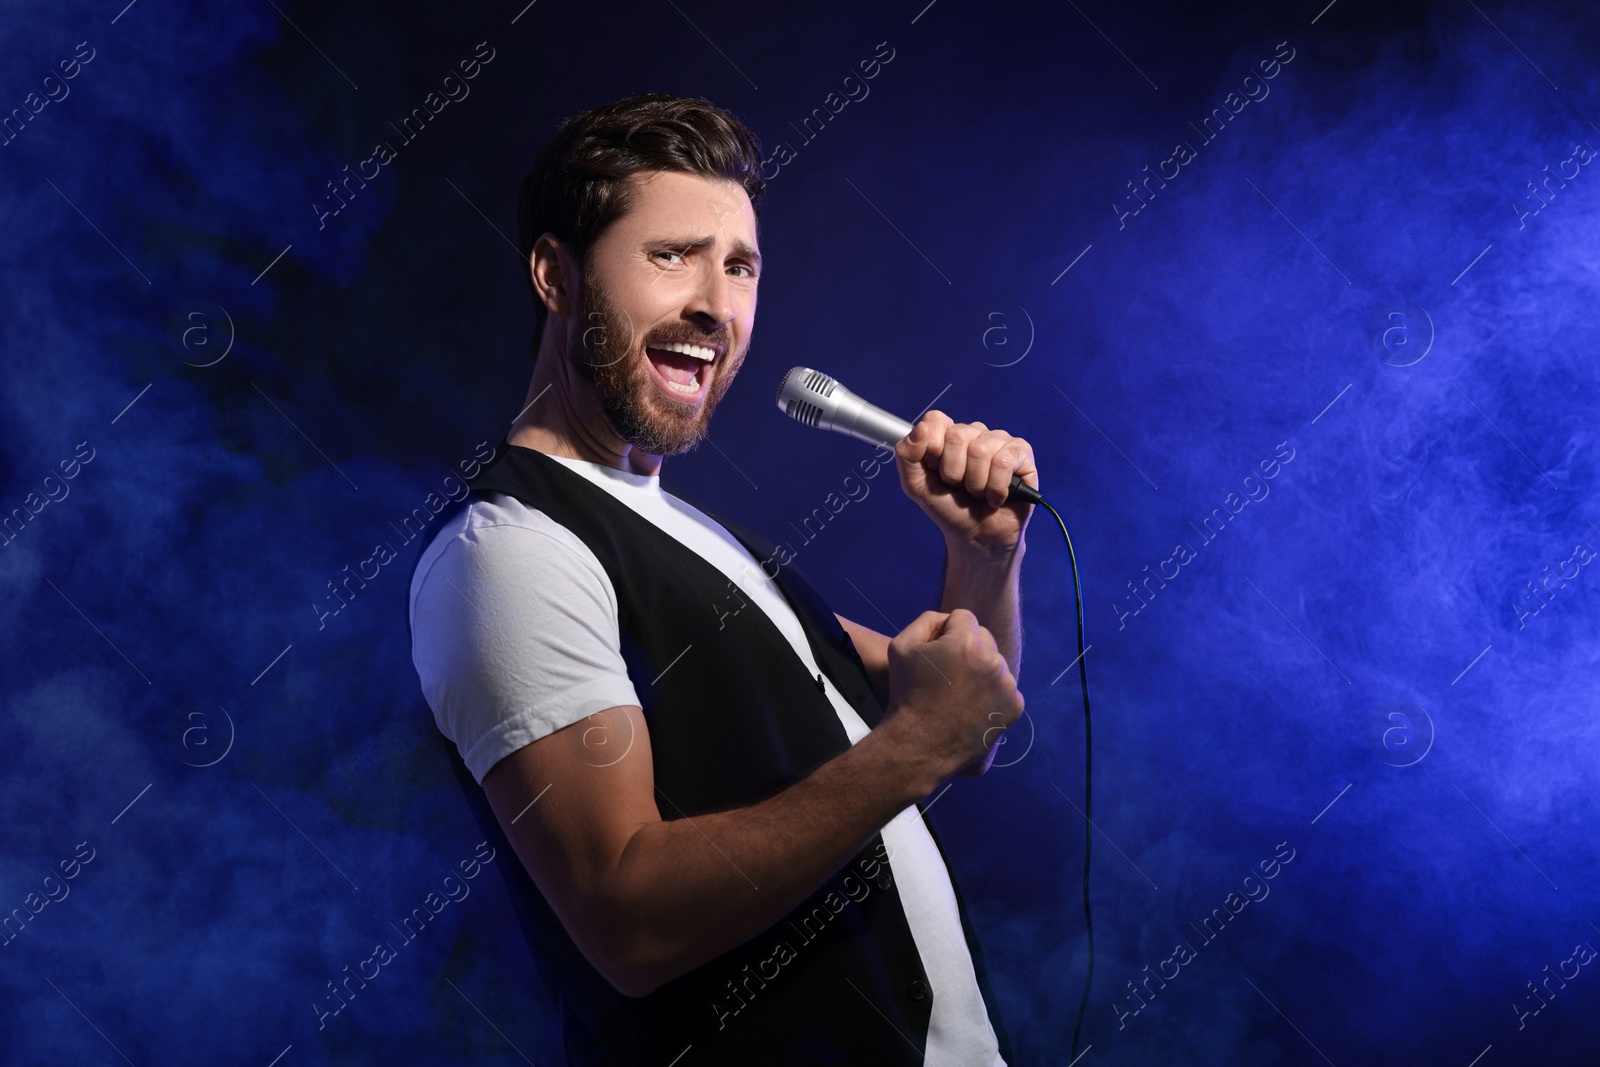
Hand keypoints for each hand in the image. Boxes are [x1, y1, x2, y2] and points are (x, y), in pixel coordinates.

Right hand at [880, 609, 1024, 788]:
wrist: (919, 745)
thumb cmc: (906, 693)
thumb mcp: (901, 645)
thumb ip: (927, 621)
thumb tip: (949, 620)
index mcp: (966, 641)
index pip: (963, 617)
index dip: (946, 632)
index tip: (935, 654)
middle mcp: (993, 660)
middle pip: (983, 637)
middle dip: (967, 648)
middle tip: (947, 674)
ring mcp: (1007, 685)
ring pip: (995, 663)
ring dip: (980, 670)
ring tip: (958, 692)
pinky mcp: (1014, 707)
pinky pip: (1005, 688)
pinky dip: (992, 693)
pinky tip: (971, 706)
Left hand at [894, 411, 1037, 561]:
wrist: (976, 536)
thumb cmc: (949, 508)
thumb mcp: (916, 485)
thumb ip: (906, 455)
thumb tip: (921, 429)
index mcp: (947, 435)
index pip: (935, 421)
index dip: (932, 450)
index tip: (936, 472)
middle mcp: (974, 432)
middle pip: (957, 436)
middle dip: (953, 473)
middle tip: (960, 487)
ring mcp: (998, 440)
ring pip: (981, 450)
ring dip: (976, 484)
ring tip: (979, 493)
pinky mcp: (1021, 452)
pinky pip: (1004, 461)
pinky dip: (996, 488)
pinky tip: (997, 497)